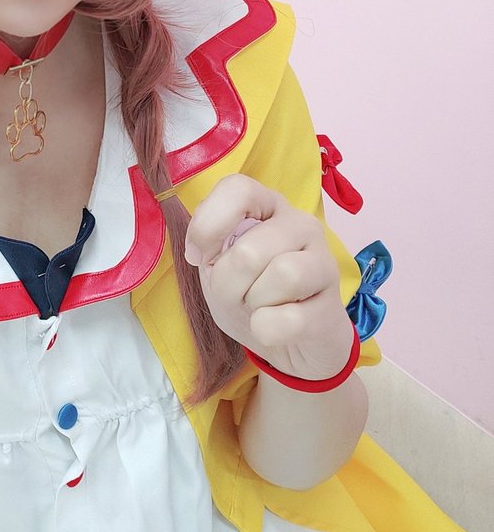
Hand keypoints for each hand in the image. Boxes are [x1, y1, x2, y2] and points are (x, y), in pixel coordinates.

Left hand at [184, 174, 354, 380]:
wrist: (289, 343)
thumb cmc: (250, 293)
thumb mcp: (218, 266)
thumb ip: (208, 245)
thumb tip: (200, 250)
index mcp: (267, 206)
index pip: (238, 189)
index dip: (209, 224)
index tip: (198, 256)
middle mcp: (301, 224)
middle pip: (250, 251)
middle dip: (228, 285)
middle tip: (237, 295)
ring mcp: (324, 262)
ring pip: (282, 275)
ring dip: (254, 304)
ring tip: (261, 308)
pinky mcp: (333, 305)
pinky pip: (291, 319)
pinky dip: (270, 330)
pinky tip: (279, 327)